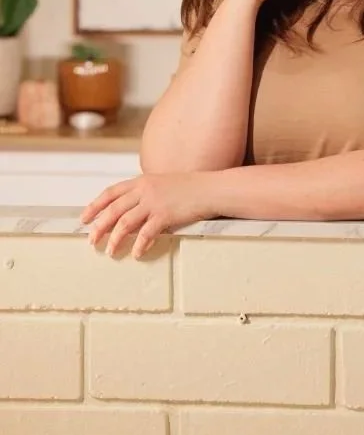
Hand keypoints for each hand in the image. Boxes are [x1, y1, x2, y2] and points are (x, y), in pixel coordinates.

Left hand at [80, 172, 214, 258]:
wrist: (208, 188)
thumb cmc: (187, 188)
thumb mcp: (161, 184)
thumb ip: (143, 194)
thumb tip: (127, 212)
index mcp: (141, 181)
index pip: (110, 192)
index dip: (94, 205)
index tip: (83, 218)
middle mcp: (144, 190)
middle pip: (113, 209)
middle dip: (99, 227)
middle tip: (91, 241)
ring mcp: (154, 202)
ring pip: (125, 223)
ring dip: (115, 239)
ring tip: (110, 251)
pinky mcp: (165, 215)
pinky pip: (146, 233)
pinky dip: (139, 245)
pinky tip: (137, 254)